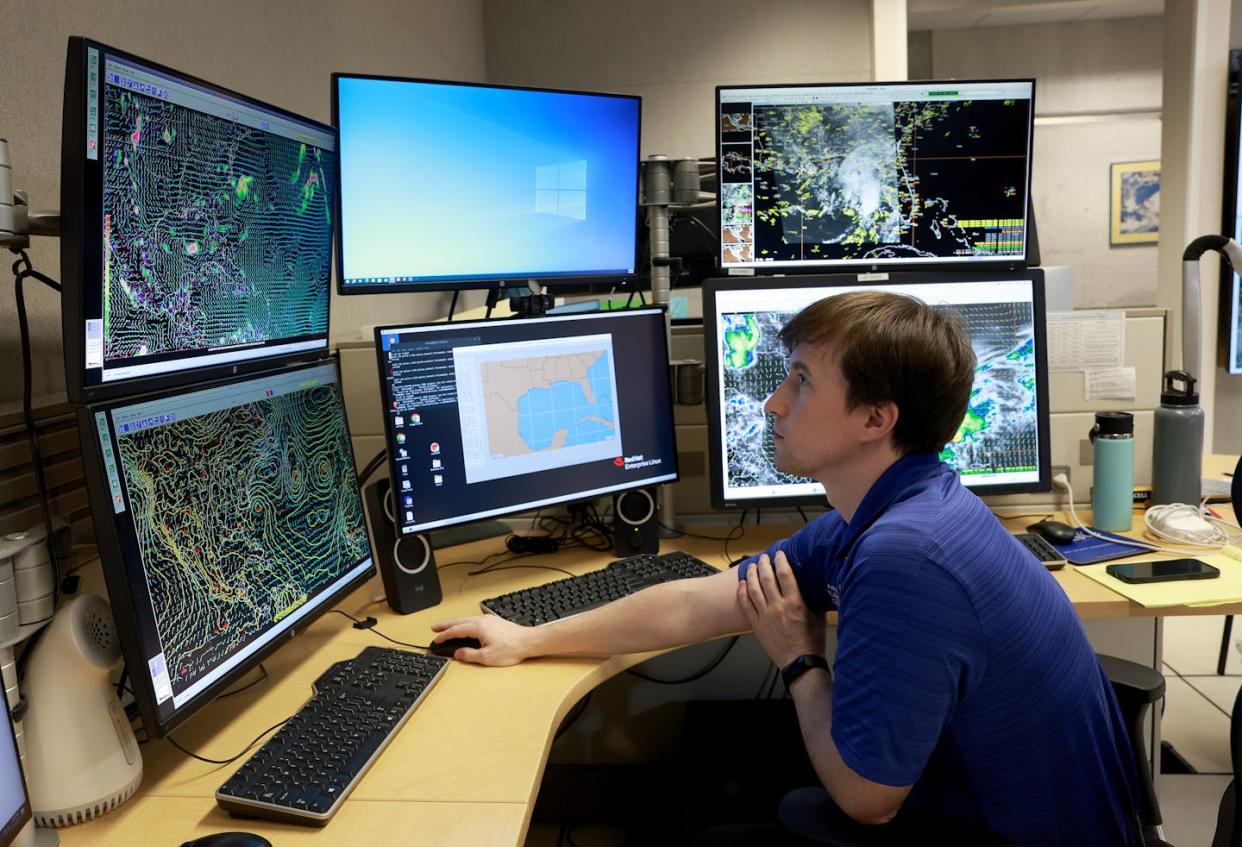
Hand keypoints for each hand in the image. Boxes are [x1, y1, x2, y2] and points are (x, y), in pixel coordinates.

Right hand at [430, 614, 536, 665]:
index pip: (456, 630)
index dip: (444, 635)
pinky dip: (465, 623)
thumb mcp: (487, 657)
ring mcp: (489, 620)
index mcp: (478, 627)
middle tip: (435, 628)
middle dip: (446, 625)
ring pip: (467, 619)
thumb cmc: (511, 649)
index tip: (436, 639)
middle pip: (459, 621)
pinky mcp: (495, 622)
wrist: (529, 641)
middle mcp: (482, 620)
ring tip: (447, 627)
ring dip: (455, 623)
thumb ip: (470, 655)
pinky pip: (474, 620)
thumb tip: (458, 653)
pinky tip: (466, 626)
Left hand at [738, 552, 825, 667]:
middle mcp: (778, 607)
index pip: (785, 574)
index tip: (779, 554)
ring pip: (754, 589)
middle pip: (766, 578)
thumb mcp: (818, 616)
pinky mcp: (757, 625)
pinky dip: (743, 593)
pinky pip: (746, 605)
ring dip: (752, 575)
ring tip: (752, 566)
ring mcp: (765, 616)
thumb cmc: (811, 642)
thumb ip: (812, 599)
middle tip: (763, 557)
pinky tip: (742, 585)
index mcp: (795, 603)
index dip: (781, 561)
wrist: (800, 663)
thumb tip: (810, 585)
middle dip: (764, 564)